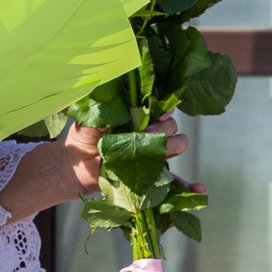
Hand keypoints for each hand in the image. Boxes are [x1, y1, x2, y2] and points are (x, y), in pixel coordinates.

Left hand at [1, 116, 196, 220]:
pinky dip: (188, 185)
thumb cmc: (82, 135)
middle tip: (143, 135)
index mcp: (139, 116)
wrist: (73, 164)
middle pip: (173, 126)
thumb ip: (106, 103)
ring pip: (177, 145)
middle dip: (162, 129)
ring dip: (170, 148)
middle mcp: (150, 133)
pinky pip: (175, 180)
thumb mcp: (92, 116)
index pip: (163, 107)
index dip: (165, 108)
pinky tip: (198, 189)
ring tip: (150, 152)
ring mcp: (153, 154)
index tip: (157, 113)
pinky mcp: (151, 175)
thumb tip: (117, 82)